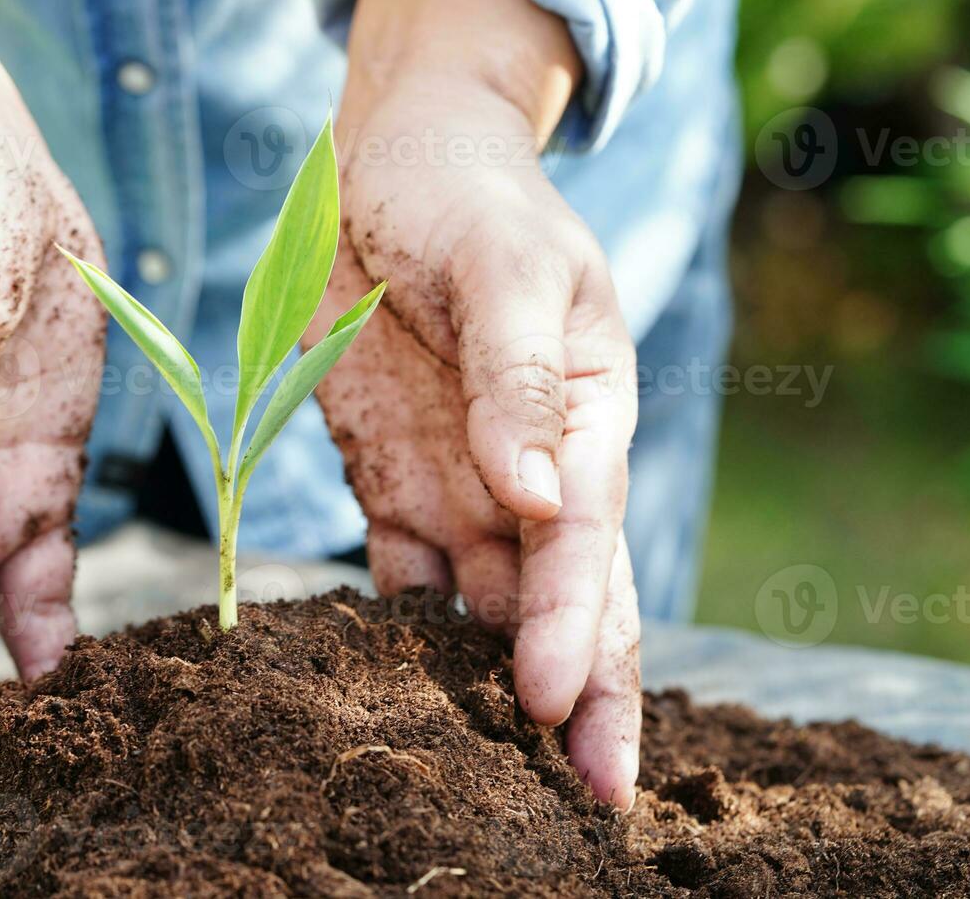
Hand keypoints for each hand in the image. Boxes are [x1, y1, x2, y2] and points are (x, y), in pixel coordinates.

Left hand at [316, 0, 640, 807]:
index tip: (547, 706)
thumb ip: (517, 380)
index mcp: (585, 419)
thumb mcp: (507, 268)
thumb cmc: (473, 198)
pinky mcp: (391, 482)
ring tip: (481, 778)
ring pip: (483, 610)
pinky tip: (381, 699)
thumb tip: (536, 499)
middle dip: (575, 698)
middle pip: (560, 604)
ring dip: (485, 690)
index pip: (588, 545)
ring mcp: (461, 485)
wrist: (395, 165)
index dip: (573, 629)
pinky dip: (393, 641)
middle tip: (587, 803)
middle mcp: (532, 473)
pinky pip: (398, 578)